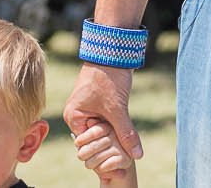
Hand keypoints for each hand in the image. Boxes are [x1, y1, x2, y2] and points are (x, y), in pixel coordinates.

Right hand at [65, 65, 139, 181]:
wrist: (113, 51)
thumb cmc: (109, 77)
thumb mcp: (118, 108)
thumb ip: (126, 133)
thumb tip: (136, 155)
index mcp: (74, 117)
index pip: (86, 145)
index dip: (102, 153)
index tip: (118, 159)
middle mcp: (77, 115)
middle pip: (93, 140)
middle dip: (108, 146)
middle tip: (125, 152)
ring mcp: (87, 109)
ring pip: (101, 132)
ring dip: (113, 137)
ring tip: (127, 143)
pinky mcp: (98, 104)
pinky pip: (105, 123)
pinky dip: (115, 128)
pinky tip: (126, 132)